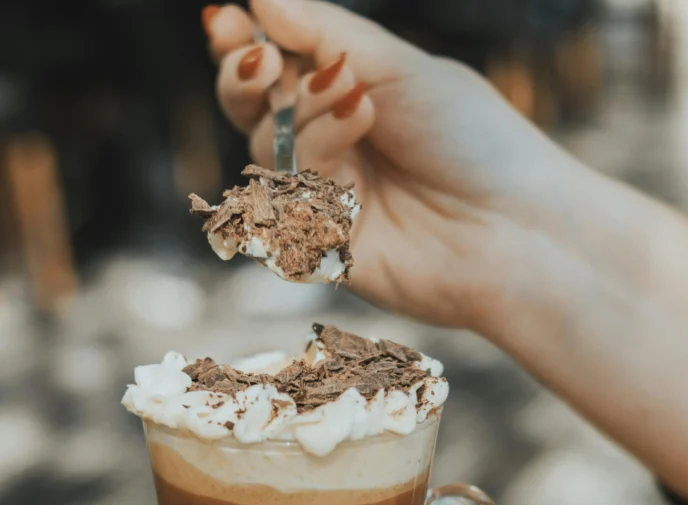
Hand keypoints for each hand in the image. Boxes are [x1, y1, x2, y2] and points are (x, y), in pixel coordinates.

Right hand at [203, 0, 582, 328]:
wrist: (511, 229)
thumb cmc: (474, 142)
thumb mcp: (401, 69)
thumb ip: (327, 34)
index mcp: (348, 98)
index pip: (275, 70)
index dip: (241, 47)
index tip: (226, 21)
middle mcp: (331, 148)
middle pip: (252, 114)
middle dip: (243, 82)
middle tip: (262, 64)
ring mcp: (326, 199)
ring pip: (268, 154)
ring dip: (306, 122)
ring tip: (360, 108)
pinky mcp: (324, 249)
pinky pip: (285, 208)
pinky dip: (312, 174)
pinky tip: (353, 166)